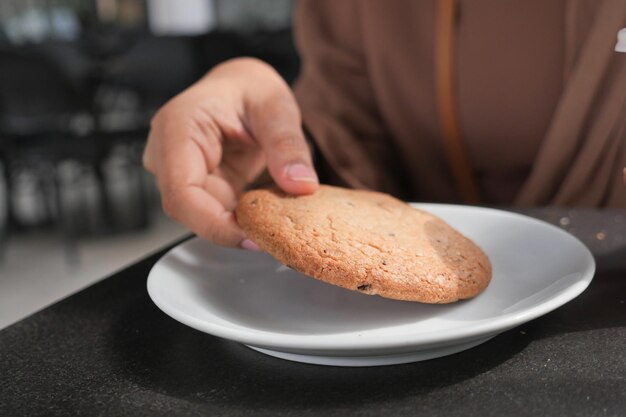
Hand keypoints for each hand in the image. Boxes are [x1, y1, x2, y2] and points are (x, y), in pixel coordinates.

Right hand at [143, 58, 317, 246]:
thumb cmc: (249, 88)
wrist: (241, 87)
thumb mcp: (276, 107)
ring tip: (277, 223)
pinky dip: (243, 219)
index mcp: (177, 127)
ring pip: (202, 216)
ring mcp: (178, 172)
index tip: (254, 238)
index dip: (214, 224)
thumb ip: (287, 145)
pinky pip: (216, 213)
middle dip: (232, 228)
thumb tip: (300, 186)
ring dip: (240, 224)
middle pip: (190, 211)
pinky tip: (268, 216)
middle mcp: (167, 153)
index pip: (182, 193)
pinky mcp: (197, 186)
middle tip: (276, 236)